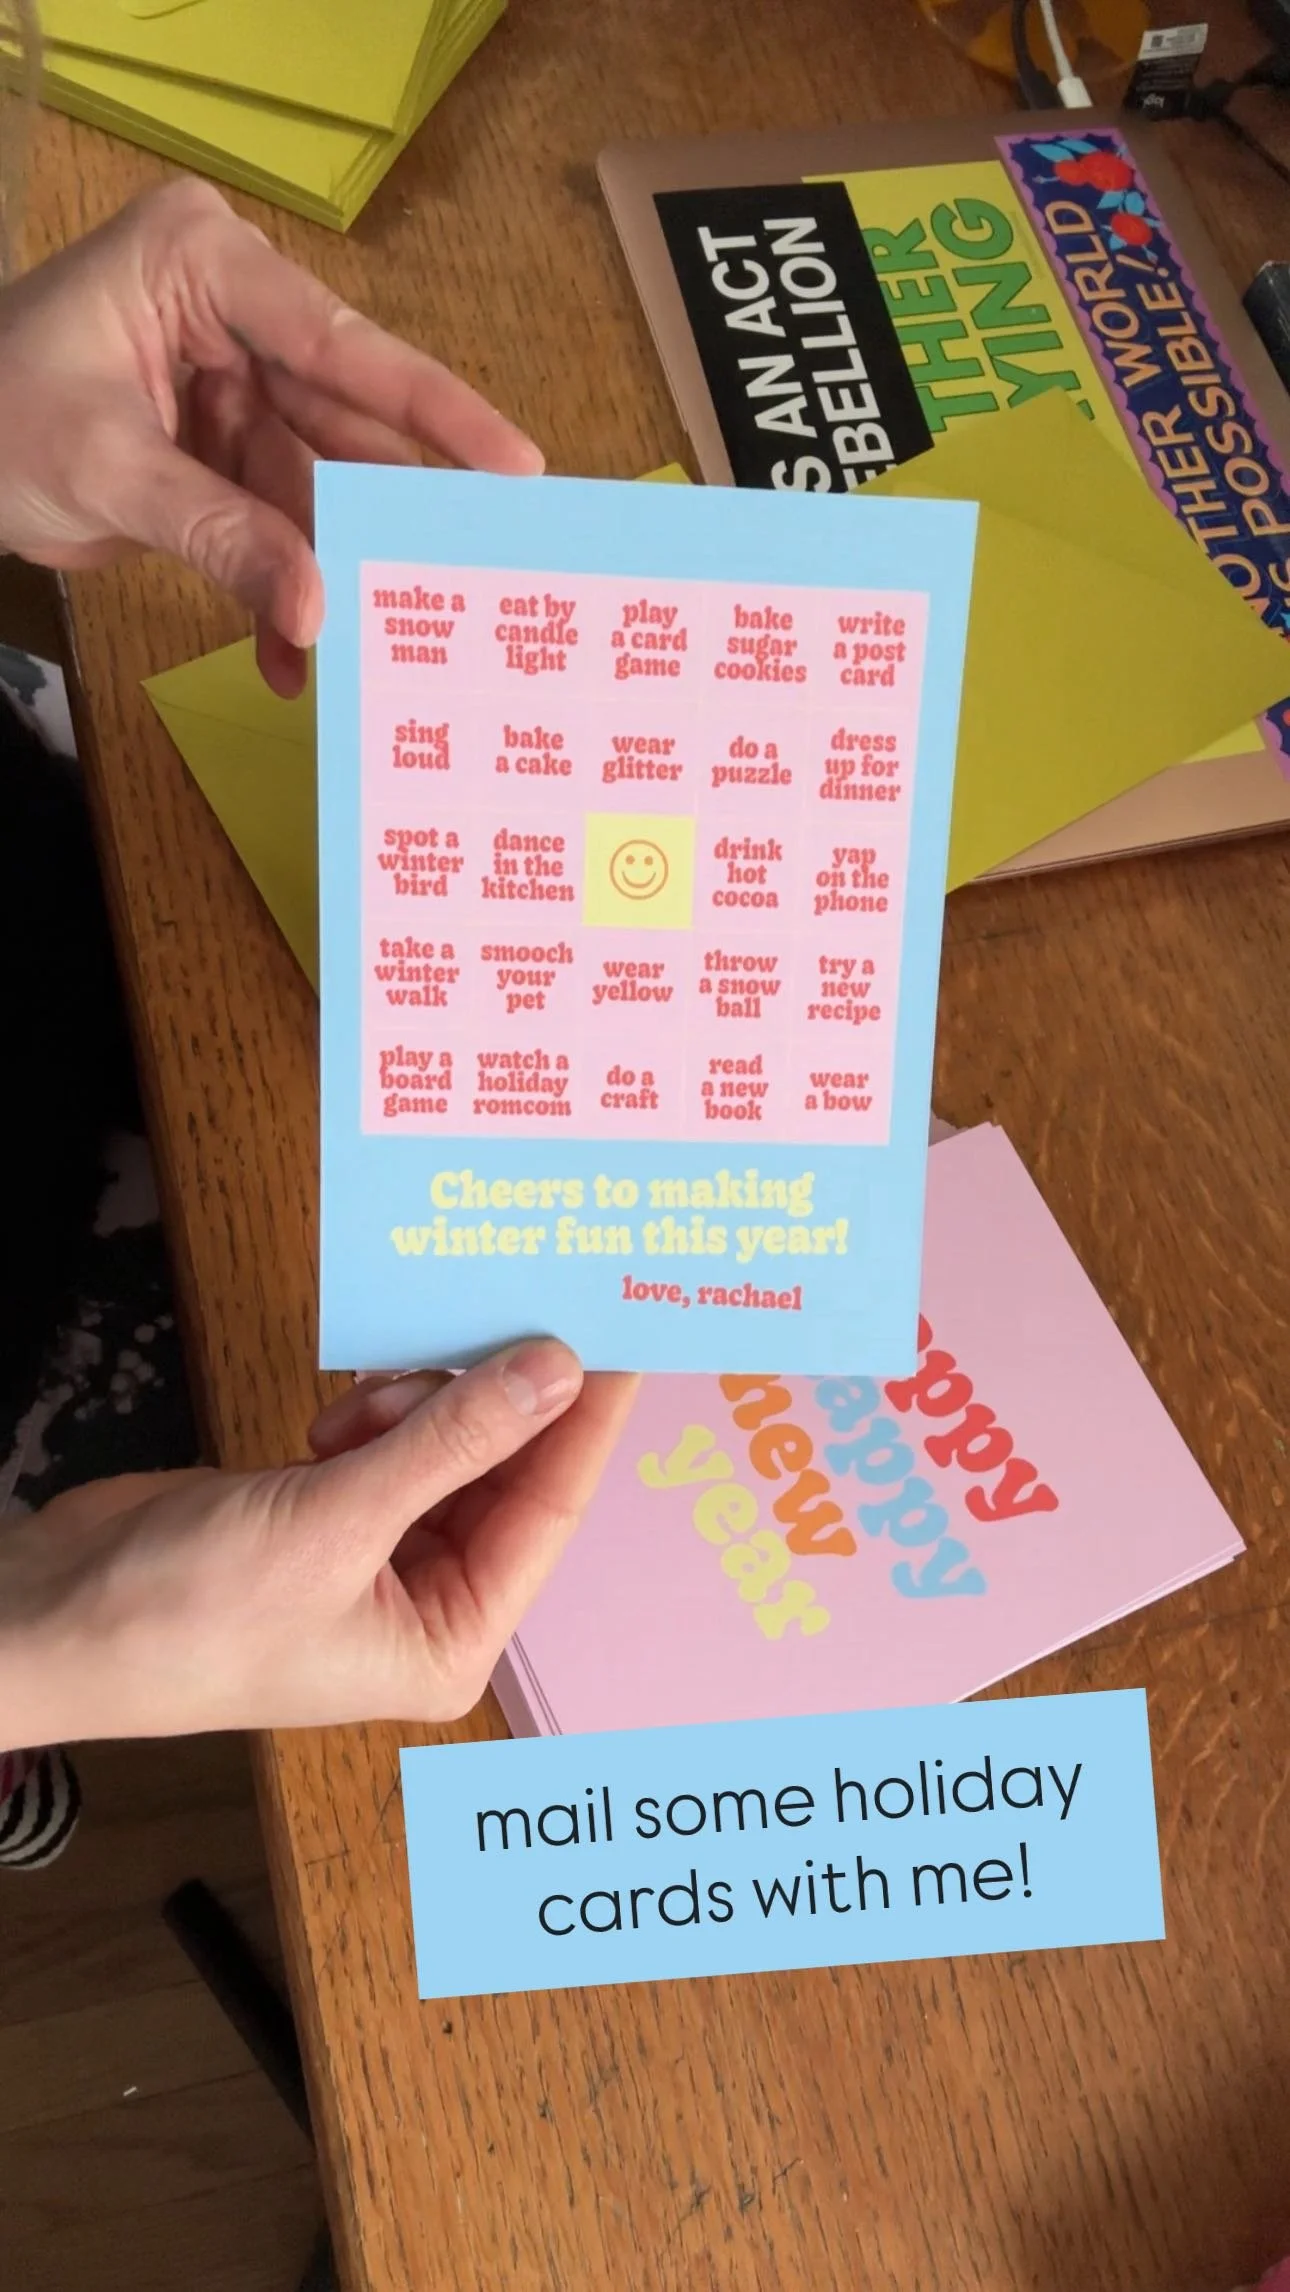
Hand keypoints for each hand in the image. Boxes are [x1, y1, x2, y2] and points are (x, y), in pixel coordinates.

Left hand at [0, 176, 541, 694]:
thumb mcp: (107, 469)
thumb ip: (220, 535)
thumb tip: (315, 611)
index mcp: (204, 265)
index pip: (337, 343)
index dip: (434, 410)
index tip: (516, 464)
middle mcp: (234, 315)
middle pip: (342, 421)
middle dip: (385, 512)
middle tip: (471, 572)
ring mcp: (231, 386)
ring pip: (314, 489)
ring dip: (328, 572)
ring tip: (375, 643)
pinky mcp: (221, 453)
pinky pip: (272, 528)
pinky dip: (278, 592)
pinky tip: (285, 656)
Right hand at [0, 1344, 637, 1741]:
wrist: (56, 1613)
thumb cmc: (190, 1611)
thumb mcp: (336, 1519)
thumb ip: (452, 1440)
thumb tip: (557, 1370)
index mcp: (452, 1640)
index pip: (550, 1511)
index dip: (588, 1421)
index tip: (626, 1335)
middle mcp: (429, 1602)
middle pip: (506, 1474)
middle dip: (506, 1401)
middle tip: (526, 1301)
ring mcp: (377, 1555)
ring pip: (448, 1447)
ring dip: (426, 1406)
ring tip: (375, 1400)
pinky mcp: (326, 1510)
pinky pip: (391, 1440)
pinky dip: (376, 1413)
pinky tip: (335, 1419)